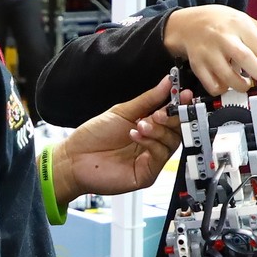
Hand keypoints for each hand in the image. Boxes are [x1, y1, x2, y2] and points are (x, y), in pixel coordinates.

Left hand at [51, 76, 186, 199]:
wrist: (74, 158)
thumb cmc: (94, 136)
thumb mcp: (123, 111)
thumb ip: (148, 99)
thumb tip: (167, 82)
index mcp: (149, 126)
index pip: (172, 116)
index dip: (179, 105)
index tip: (183, 94)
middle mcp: (152, 143)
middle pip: (177, 130)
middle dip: (172, 118)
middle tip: (161, 112)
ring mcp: (150, 159)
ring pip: (171, 143)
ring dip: (158, 130)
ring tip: (141, 124)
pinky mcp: (147, 174)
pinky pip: (160, 157)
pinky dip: (151, 143)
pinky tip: (136, 135)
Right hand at [163, 5, 256, 93]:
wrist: (190, 24)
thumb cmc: (225, 25)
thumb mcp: (249, 25)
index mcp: (241, 25)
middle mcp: (223, 37)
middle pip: (246, 60)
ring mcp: (208, 52)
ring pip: (229, 78)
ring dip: (243, 85)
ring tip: (246, 81)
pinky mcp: (197, 65)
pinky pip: (214, 86)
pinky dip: (224, 89)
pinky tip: (227, 81)